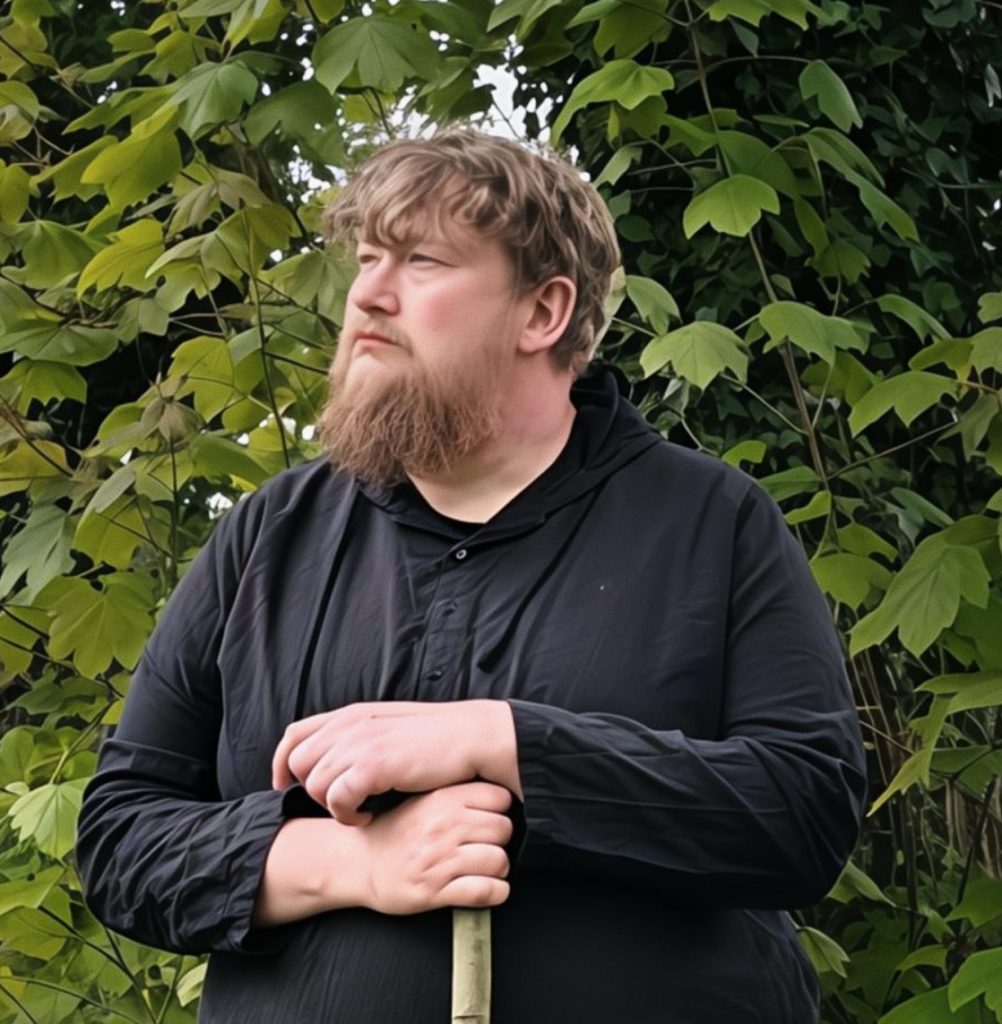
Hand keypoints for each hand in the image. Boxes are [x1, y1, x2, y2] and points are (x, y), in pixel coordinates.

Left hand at [271, 699, 518, 822]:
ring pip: (314, 784)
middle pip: (298, 762)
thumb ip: (360, 736)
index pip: (293, 734)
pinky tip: (369, 817)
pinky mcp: (373, 765)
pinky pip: (336, 799)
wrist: (471, 737)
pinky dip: (348, 815)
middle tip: (338, 806)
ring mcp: (360, 743)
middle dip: (310, 790)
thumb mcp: (389, 727)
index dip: (282, 763)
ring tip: (360, 812)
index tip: (288, 786)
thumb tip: (335, 759)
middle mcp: (349, 724)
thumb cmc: (436, 739)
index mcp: (351, 713)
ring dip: (332, 806)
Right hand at [359, 781, 513, 913]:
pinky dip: (496, 892)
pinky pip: (485, 891)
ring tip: (488, 869)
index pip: (499, 797)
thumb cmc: (395, 832)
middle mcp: (443, 826)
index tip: (494, 817)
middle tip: (488, 846)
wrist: (358, 863)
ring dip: (498, 868)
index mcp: (442, 799)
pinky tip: (489, 889)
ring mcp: (439, 859)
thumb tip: (500, 793)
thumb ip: (456, 794)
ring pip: (499, 860)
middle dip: (501, 840)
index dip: (501, 809)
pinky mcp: (435, 891)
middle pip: (503, 828)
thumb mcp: (423, 800)